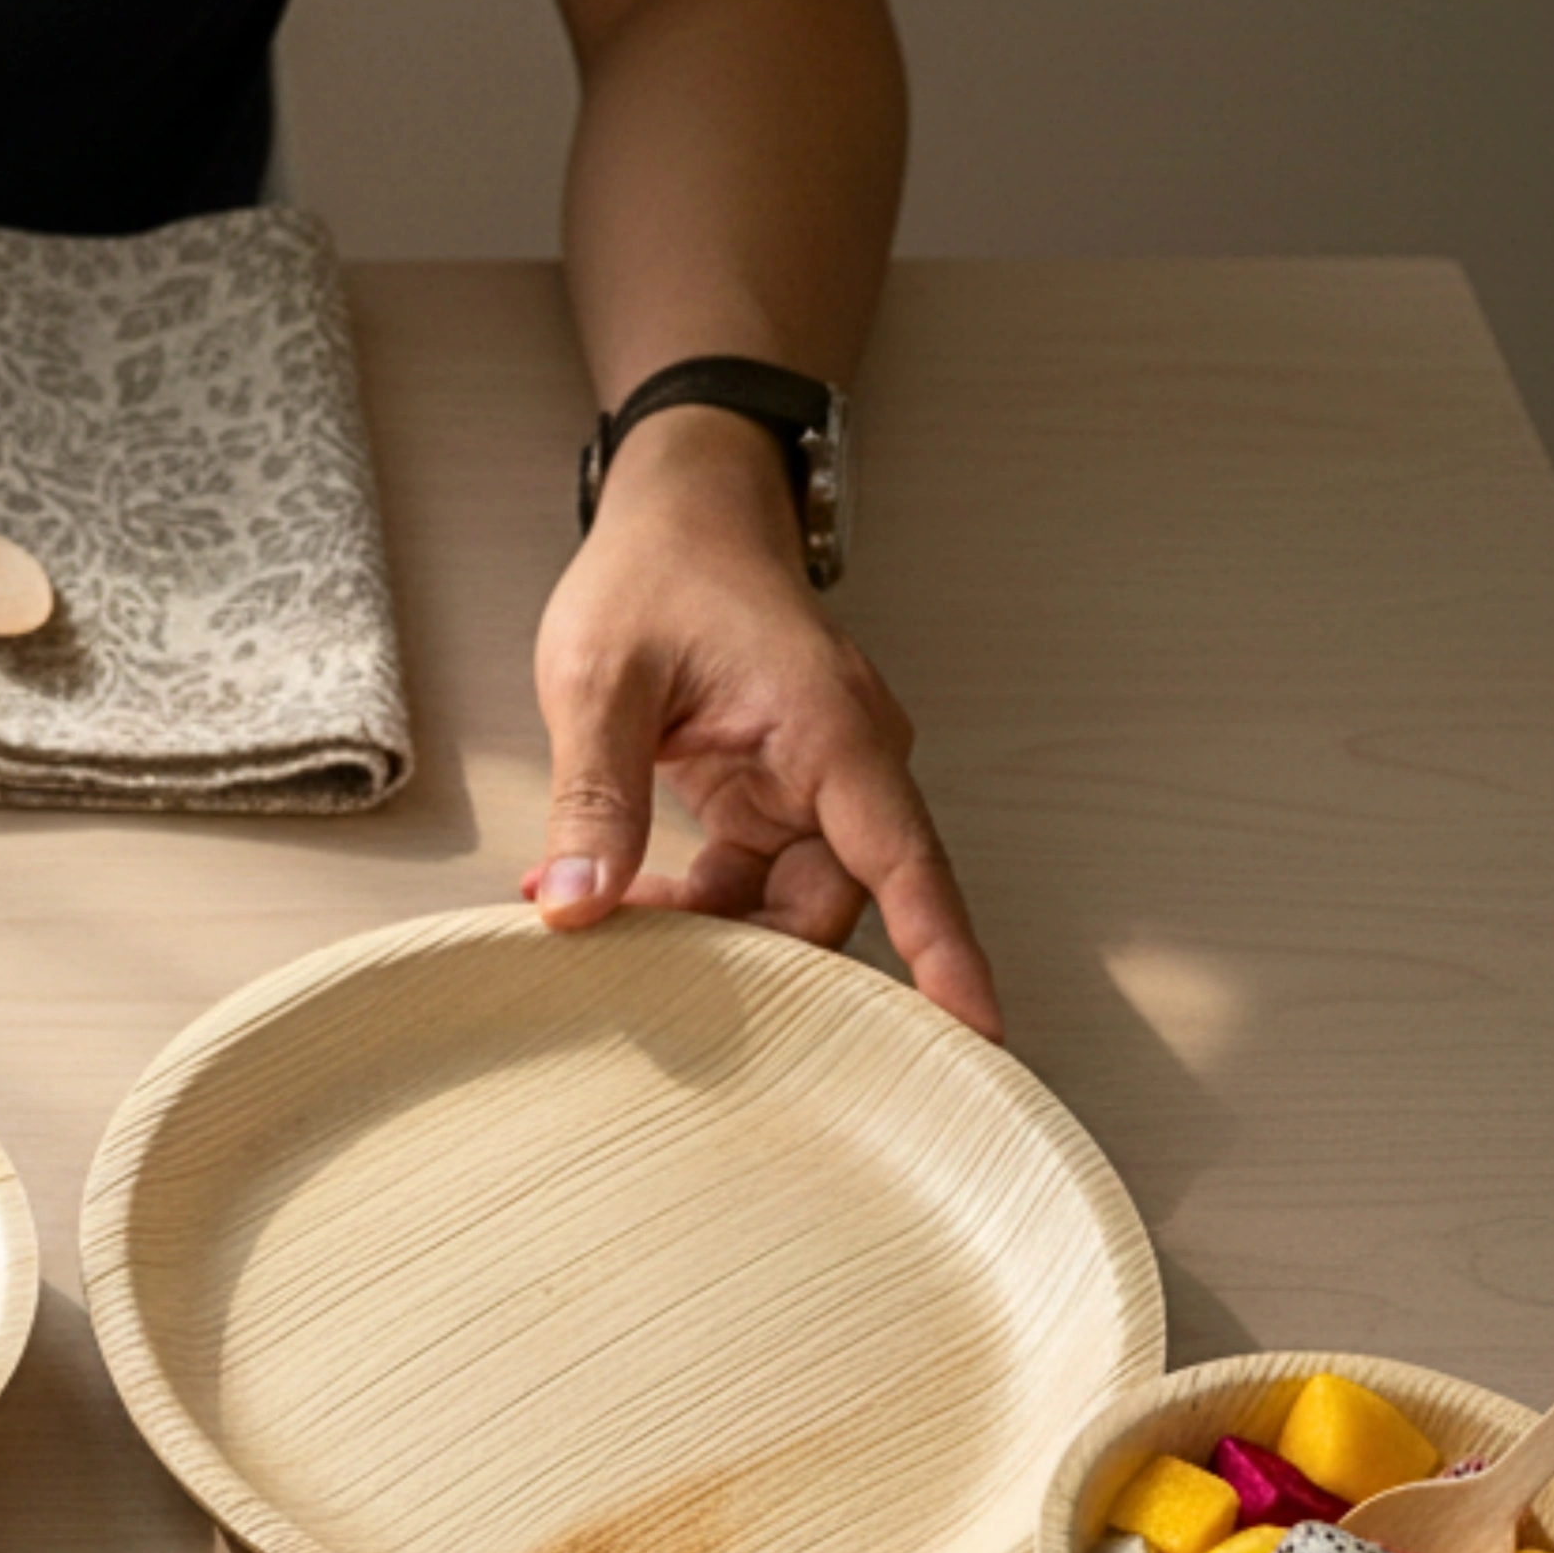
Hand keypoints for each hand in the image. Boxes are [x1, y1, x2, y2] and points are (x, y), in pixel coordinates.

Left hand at [520, 406, 1002, 1040]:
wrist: (680, 515)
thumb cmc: (658, 572)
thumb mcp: (600, 682)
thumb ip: (592, 796)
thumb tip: (573, 903)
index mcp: (831, 731)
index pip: (906, 865)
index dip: (943, 958)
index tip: (980, 1037)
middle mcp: (844, 764)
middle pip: (831, 906)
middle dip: (750, 959)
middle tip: (650, 985)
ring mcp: (814, 783)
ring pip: (783, 903)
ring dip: (704, 931)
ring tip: (607, 926)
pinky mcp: (776, 795)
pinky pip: (750, 879)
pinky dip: (689, 901)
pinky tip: (612, 896)